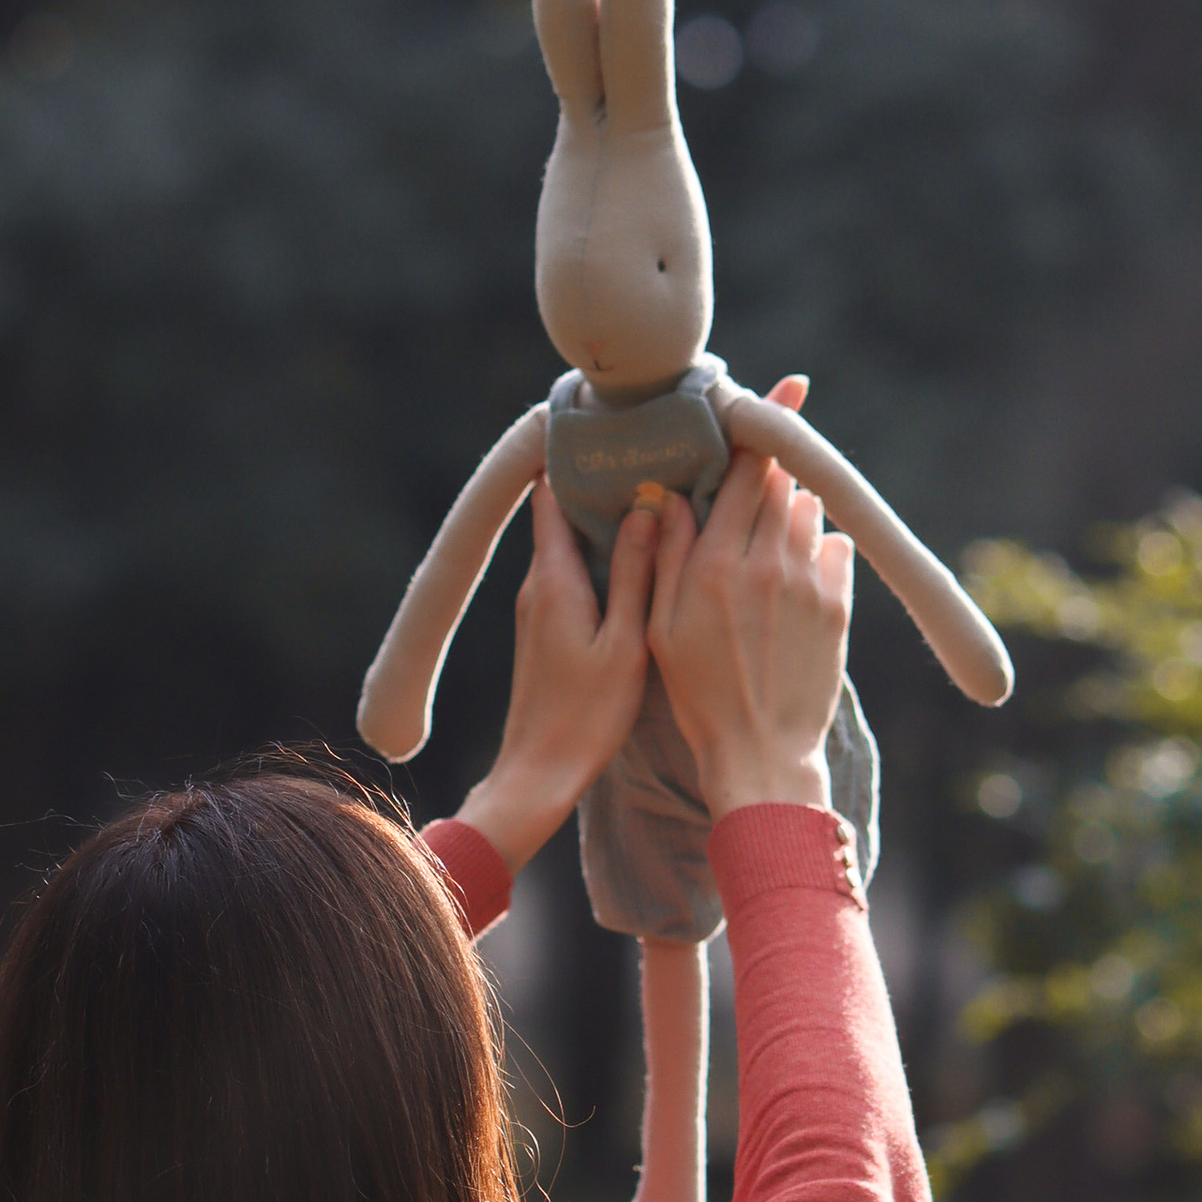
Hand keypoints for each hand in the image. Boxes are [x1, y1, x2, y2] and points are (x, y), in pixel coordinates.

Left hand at [458, 483, 658, 877]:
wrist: (538, 774)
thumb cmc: (585, 717)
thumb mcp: (626, 643)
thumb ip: (639, 574)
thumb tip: (650, 505)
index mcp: (555, 579)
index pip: (556, 493)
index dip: (584, 456)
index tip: (623, 426)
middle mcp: (541, 583)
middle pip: (569, 511)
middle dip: (610, 481)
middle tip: (660, 448)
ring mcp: (542, 604)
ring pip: (577, 541)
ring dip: (613, 518)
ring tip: (663, 489)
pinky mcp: (549, 625)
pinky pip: (579, 570)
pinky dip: (609, 553)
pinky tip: (646, 553)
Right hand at [647, 432, 852, 822]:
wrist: (761, 753)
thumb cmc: (698, 694)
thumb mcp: (659, 627)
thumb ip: (664, 555)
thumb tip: (668, 495)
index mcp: (715, 564)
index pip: (742, 473)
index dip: (762, 426)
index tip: (785, 389)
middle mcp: (767, 564)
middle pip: (779, 484)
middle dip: (773, 465)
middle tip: (767, 453)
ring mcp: (809, 584)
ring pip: (808, 512)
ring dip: (792, 507)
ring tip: (770, 531)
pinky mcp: (839, 606)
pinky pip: (834, 549)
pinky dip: (819, 546)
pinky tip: (796, 571)